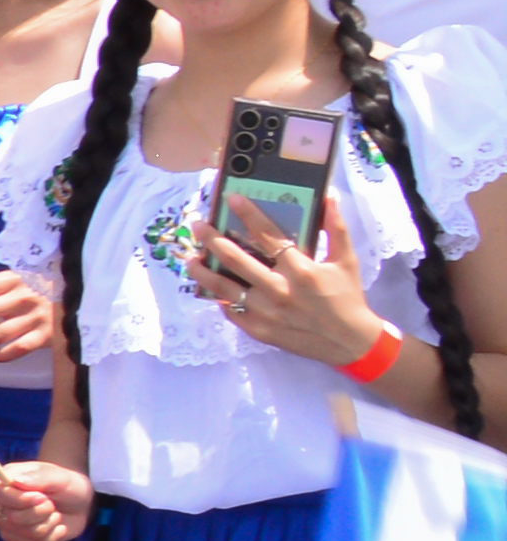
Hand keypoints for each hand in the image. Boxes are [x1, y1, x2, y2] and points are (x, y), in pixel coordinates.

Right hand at [0, 459, 92, 540]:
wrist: (78, 504)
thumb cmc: (66, 485)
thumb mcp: (59, 477)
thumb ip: (39, 477)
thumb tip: (16, 480)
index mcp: (5, 482)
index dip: (16, 499)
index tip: (41, 497)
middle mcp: (2, 504)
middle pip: (9, 517)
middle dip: (39, 513)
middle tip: (52, 504)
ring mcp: (8, 524)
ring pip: (24, 532)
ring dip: (48, 523)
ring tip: (55, 513)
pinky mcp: (19, 540)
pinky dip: (52, 535)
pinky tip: (56, 526)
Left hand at [192, 197, 384, 366]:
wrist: (349, 342)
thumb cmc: (348, 297)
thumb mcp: (346, 261)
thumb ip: (336, 228)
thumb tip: (329, 197)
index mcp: (302, 270)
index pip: (269, 236)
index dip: (249, 215)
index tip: (231, 199)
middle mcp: (279, 290)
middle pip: (236, 260)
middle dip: (213, 239)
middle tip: (198, 225)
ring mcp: (265, 312)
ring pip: (224, 288)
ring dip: (203, 270)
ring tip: (190, 258)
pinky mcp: (258, 330)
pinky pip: (230, 310)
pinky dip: (218, 297)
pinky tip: (208, 285)